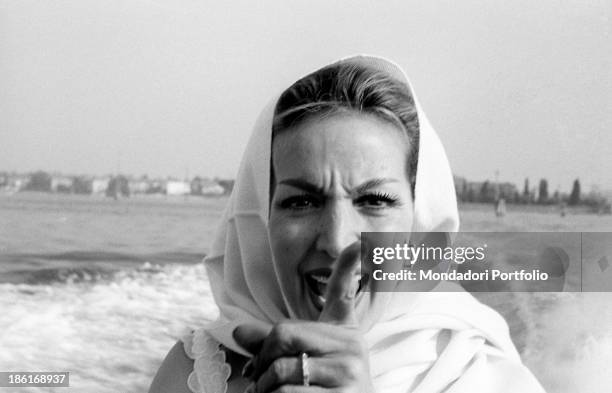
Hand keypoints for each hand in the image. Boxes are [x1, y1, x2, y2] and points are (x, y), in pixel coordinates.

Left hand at [233, 242, 373, 392]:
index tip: (356, 240)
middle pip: (284, 335)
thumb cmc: (324, 388)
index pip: (343, 294)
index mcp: (345, 333)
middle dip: (260, 358)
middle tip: (253, 374)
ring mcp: (349, 375)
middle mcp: (352, 349)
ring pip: (280, 371)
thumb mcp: (307, 358)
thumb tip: (236, 330)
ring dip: (262, 388)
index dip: (349, 265)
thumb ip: (274, 342)